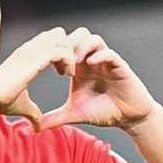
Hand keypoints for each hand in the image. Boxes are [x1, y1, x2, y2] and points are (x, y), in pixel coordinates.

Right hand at [0, 27, 73, 130]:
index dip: (59, 53)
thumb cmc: (1, 101)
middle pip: (57, 33)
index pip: (48, 41)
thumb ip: (33, 113)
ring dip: (70, 53)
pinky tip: (68, 75)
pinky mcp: (36, 58)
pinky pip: (61, 50)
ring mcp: (32, 51)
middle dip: (67, 48)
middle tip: (68, 69)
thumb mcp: (22, 106)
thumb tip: (38, 126)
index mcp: (25, 55)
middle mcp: (29, 48)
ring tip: (69, 72)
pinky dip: (69, 60)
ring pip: (61, 38)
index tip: (61, 72)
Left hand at [39, 29, 157, 132]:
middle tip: (60, 62)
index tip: (47, 66)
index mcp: (79, 67)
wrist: (128, 117)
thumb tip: (35, 127)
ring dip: (81, 47)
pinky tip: (90, 64)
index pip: (65, 46)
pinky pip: (109, 52)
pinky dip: (99, 55)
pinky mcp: (119, 66)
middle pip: (77, 35)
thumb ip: (55, 118)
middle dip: (66, 45)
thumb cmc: (104, 112)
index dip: (54, 51)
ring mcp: (105, 61)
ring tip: (75, 63)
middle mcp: (91, 60)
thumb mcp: (74, 114)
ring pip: (92, 38)